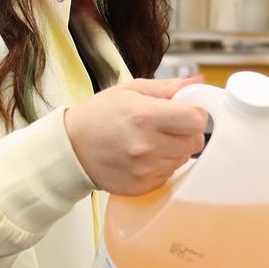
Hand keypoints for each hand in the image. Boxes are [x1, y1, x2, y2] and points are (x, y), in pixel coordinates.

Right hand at [64, 77, 207, 195]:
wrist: (71, 147)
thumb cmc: (99, 116)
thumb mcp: (130, 90)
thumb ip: (167, 87)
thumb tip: (197, 82)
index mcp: (145, 116)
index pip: (196, 120)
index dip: (195, 114)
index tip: (187, 113)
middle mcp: (147, 145)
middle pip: (195, 142)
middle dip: (187, 132)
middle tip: (169, 126)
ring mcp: (144, 169)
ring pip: (184, 159)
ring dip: (175, 149)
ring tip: (152, 140)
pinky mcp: (142, 186)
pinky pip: (169, 174)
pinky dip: (163, 165)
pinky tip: (145, 156)